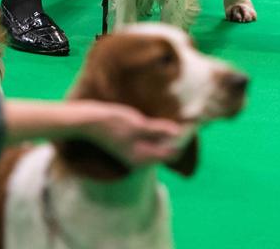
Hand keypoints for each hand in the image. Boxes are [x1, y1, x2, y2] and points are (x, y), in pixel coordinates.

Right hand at [74, 101, 188, 166]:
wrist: (87, 122)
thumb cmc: (112, 122)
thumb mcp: (138, 124)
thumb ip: (159, 130)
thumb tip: (178, 133)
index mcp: (144, 158)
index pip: (172, 152)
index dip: (183, 138)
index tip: (192, 122)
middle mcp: (140, 160)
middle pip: (166, 152)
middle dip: (177, 137)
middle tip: (186, 119)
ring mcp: (134, 155)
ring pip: (158, 148)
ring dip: (167, 136)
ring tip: (174, 120)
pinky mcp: (129, 148)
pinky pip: (149, 144)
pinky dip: (156, 135)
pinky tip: (157, 124)